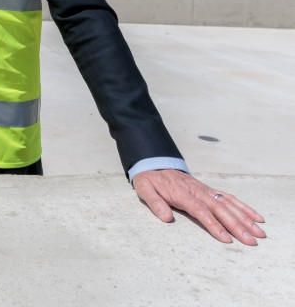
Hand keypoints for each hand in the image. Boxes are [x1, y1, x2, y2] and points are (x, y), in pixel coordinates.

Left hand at [133, 169, 265, 244]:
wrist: (155, 163)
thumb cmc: (150, 179)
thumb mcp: (145, 189)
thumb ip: (155, 203)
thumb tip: (166, 218)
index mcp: (182, 193)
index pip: (200, 210)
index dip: (213, 224)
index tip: (226, 238)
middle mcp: (197, 191)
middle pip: (220, 209)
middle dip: (237, 226)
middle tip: (251, 240)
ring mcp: (206, 190)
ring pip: (228, 204)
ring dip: (245, 218)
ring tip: (259, 232)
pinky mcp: (210, 190)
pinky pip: (229, 198)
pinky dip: (244, 207)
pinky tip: (256, 217)